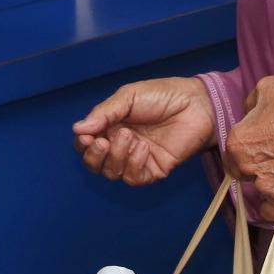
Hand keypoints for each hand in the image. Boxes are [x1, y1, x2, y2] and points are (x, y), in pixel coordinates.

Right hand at [74, 78, 214, 186]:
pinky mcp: (153, 170)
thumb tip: (77, 129)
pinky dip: (133, 164)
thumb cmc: (163, 95)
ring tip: (129, 136)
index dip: (83, 144)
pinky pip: (134, 178)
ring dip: (115, 157)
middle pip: (94, 163)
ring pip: (112, 173)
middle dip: (94, 156)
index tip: (88, 136)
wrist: (196, 104)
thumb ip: (104, 113)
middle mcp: (120, 145)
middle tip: (103, 141)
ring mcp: (137, 159)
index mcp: (110, 126)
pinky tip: (143, 148)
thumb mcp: (128, 97)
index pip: (86, 144)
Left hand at [223, 77, 273, 221]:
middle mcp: (246, 166)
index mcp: (236, 142)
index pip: (230, 153)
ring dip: (267, 183)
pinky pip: (270, 213)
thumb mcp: (266, 88)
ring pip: (257, 191)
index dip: (244, 149)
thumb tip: (248, 115)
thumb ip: (249, 105)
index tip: (258, 145)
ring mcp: (265, 185)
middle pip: (241, 173)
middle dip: (253, 166)